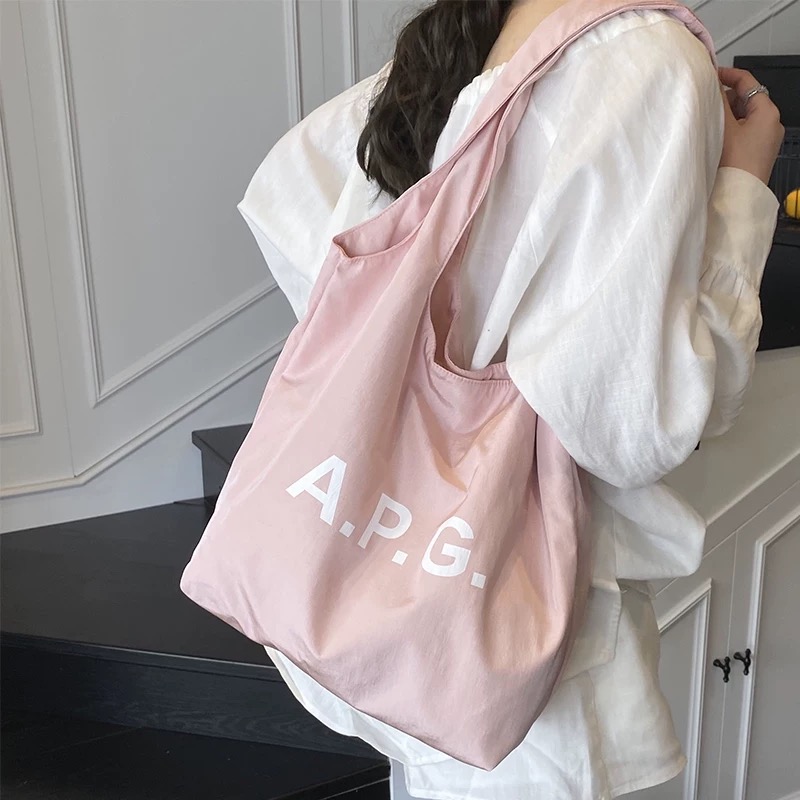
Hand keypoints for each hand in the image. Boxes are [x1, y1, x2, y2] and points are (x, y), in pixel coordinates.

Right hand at [717, 66, 784, 185]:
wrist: (741, 195)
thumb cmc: (738, 164)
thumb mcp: (725, 127)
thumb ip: (718, 102)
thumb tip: (712, 82)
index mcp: (768, 111)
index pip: (747, 82)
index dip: (727, 75)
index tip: (711, 74)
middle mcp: (771, 123)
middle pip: (745, 100)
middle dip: (725, 101)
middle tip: (706, 105)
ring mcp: (766, 139)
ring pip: (743, 117)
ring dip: (726, 118)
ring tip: (710, 126)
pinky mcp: (758, 152)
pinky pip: (743, 133)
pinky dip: (730, 132)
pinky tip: (717, 140)